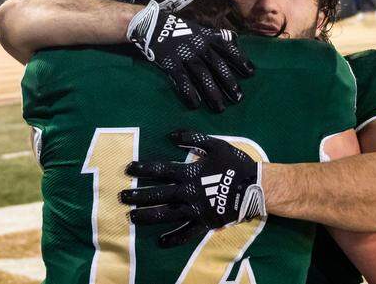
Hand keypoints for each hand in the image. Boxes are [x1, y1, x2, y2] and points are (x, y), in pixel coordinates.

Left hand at [120, 130, 264, 247]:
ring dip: (147, 216)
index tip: (128, 168)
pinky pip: (186, 233)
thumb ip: (193, 138)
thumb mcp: (215, 144)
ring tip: (131, 217)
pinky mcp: (204, 222)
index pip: (160, 170)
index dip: (143, 168)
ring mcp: (196, 209)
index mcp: (190, 172)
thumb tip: (171, 134)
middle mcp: (189, 192)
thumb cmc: (234, 163)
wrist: (255, 186)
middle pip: (158, 194)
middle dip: (138, 195)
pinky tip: (160, 241)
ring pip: (166, 215)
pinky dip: (173, 238)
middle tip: (121, 196)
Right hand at [126, 1, 254, 111]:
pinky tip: (195, 105)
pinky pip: (182, 80)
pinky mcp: (170, 62)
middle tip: (238, 98)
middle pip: (217, 65)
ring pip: (202, 75)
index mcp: (207, 36)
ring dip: (212, 92)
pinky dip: (189, 92)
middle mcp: (199, 45)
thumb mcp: (199, 28)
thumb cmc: (178, 29)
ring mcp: (185, 54)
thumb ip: (215, 36)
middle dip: (229, 82)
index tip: (251, 73)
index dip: (240, 60)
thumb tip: (234, 39)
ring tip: (220, 108)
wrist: (152, 25)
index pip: (228, 48)